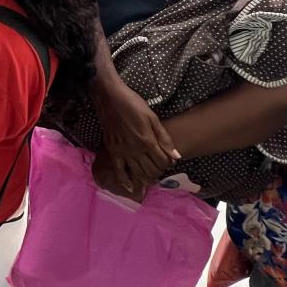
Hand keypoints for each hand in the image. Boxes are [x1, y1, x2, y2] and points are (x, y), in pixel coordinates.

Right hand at [91, 75, 178, 191]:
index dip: (168, 163)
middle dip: (159, 171)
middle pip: (151, 170)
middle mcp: (135, 150)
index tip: (169, 161)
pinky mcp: (112, 151)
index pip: (162, 162)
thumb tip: (176, 156)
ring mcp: (122, 152)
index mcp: (147, 141)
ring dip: (146, 178)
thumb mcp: (152, 117)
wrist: (110, 97)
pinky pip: (118, 170)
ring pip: (137, 173)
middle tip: (160, 167)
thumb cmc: (133, 104)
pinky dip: (125, 181)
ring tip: (151, 176)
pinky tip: (131, 189)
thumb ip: (164, 138)